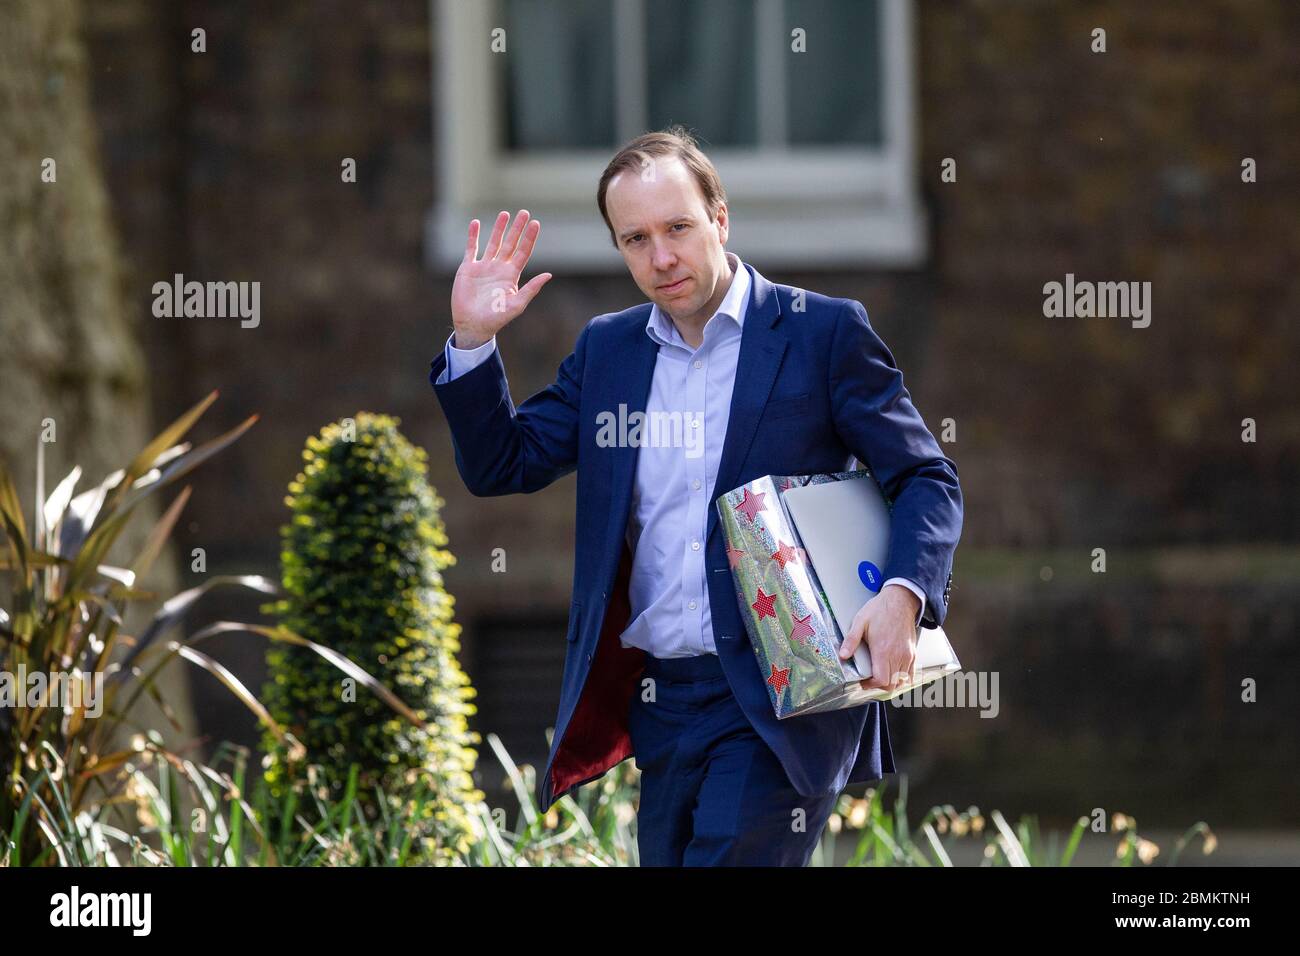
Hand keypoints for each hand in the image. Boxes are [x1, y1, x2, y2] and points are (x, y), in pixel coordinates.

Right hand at [451, 210, 552, 349]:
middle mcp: (499, 268)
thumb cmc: (496, 318)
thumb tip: (549, 275)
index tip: (535, 223)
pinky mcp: (468, 268)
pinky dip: (473, 236)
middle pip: (510, 243)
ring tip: (505, 213)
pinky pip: (471, 248)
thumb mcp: (517, 304)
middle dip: (517, 228)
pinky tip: (476, 223)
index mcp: (511, 275)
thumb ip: (531, 289)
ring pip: (492, 243)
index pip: (523, 252)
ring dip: (498, 228)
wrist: (473, 325)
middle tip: (524, 212)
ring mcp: (484, 267)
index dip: (529, 238)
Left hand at [837, 584, 920, 692]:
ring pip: (901, 681)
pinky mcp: (913, 652)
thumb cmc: (881, 609)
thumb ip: (851, 640)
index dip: (871, 686)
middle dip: (879, 686)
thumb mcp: (860, 621)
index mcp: (883, 650)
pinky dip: (902, 678)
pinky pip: (910, 673)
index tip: (863, 682)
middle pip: (891, 684)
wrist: (900, 600)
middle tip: (869, 681)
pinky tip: (893, 673)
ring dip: (890, 683)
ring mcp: (907, 655)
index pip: (881, 680)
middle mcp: (898, 655)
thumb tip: (843, 655)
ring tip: (880, 676)